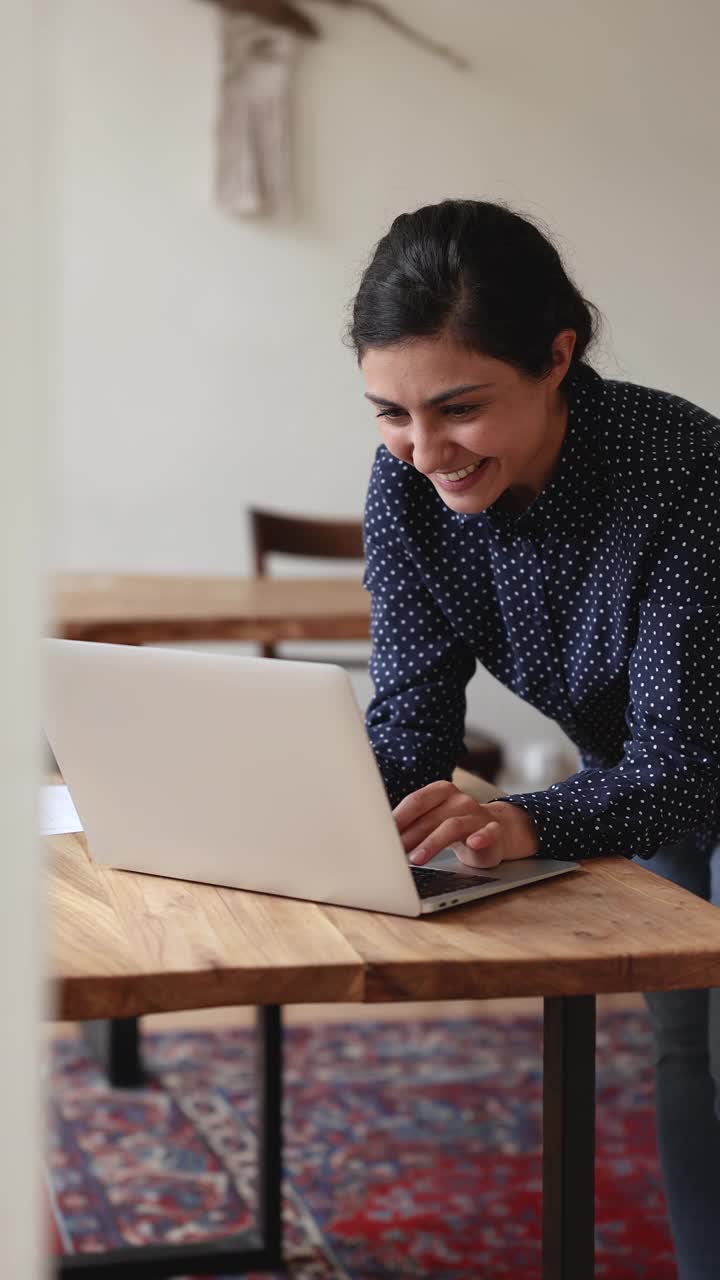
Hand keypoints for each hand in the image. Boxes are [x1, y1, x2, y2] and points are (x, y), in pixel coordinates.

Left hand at [393, 780, 539, 868]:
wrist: (498, 830)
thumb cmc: (455, 827)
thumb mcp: (433, 821)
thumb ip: (413, 825)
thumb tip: (380, 838)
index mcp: (441, 792)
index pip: (416, 801)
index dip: (398, 818)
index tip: (381, 833)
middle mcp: (459, 800)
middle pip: (430, 817)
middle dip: (409, 836)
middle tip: (392, 853)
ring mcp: (478, 815)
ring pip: (452, 826)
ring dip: (432, 843)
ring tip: (416, 859)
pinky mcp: (494, 831)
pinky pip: (489, 832)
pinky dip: (481, 836)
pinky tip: (473, 843)